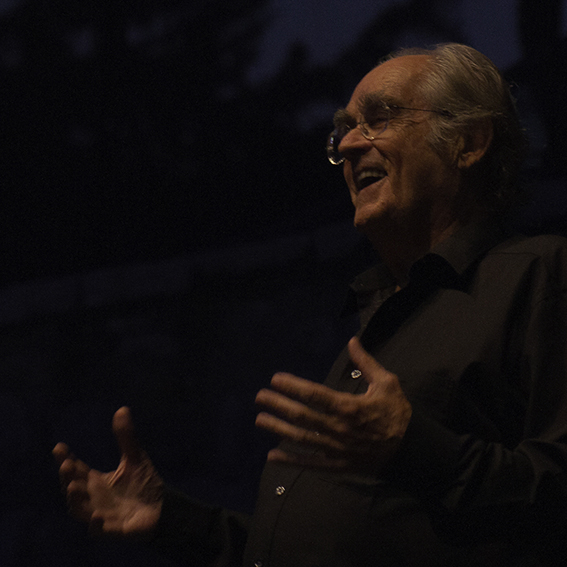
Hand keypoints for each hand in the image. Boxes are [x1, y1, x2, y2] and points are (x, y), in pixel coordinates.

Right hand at [53, 407, 163, 536]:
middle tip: (66, 465)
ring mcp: (101, 515)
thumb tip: (122, 408)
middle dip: (67, 478)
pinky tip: (97, 515)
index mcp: (96, 482)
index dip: (66, 460)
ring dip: (75, 500)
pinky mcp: (113, 529)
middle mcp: (94, 499)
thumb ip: (126, 437)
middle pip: (73, 489)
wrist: (162, 508)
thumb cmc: (144, 484)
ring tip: (74, 487)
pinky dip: (95, 525)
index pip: (77, 470)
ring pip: (80, 510)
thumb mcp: (134, 457)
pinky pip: (99, 531)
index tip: (59, 447)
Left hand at [255, 337, 411, 470]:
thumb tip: (353, 340)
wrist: (411, 450)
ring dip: (278, 429)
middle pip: (302, 416)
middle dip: (278, 405)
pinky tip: (272, 456)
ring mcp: (336, 449)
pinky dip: (290, 461)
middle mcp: (339, 428)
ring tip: (259, 420)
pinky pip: (310, 464)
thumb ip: (366, 363)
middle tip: (260, 397)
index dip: (292, 386)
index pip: (314, 394)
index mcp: (349, 407)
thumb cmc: (397, 414)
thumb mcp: (387, 383)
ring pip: (301, 439)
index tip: (275, 379)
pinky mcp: (337, 465)